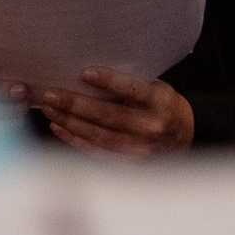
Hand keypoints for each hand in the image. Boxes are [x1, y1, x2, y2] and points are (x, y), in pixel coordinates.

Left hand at [33, 65, 194, 156]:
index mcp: (158, 102)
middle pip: (108, 116)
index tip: (84, 73)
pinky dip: (74, 139)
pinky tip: (59, 126)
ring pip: (98, 136)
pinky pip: (96, 151)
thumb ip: (131, 82)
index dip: (109, 81)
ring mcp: (140, 148)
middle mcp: (150, 126)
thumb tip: (89, 72)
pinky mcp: (129, 162)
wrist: (185, 135)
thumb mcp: (155, 87)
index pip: (132, 90)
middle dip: (75, 104)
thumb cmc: (161, 104)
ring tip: (49, 108)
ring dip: (69, 122)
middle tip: (51, 94)